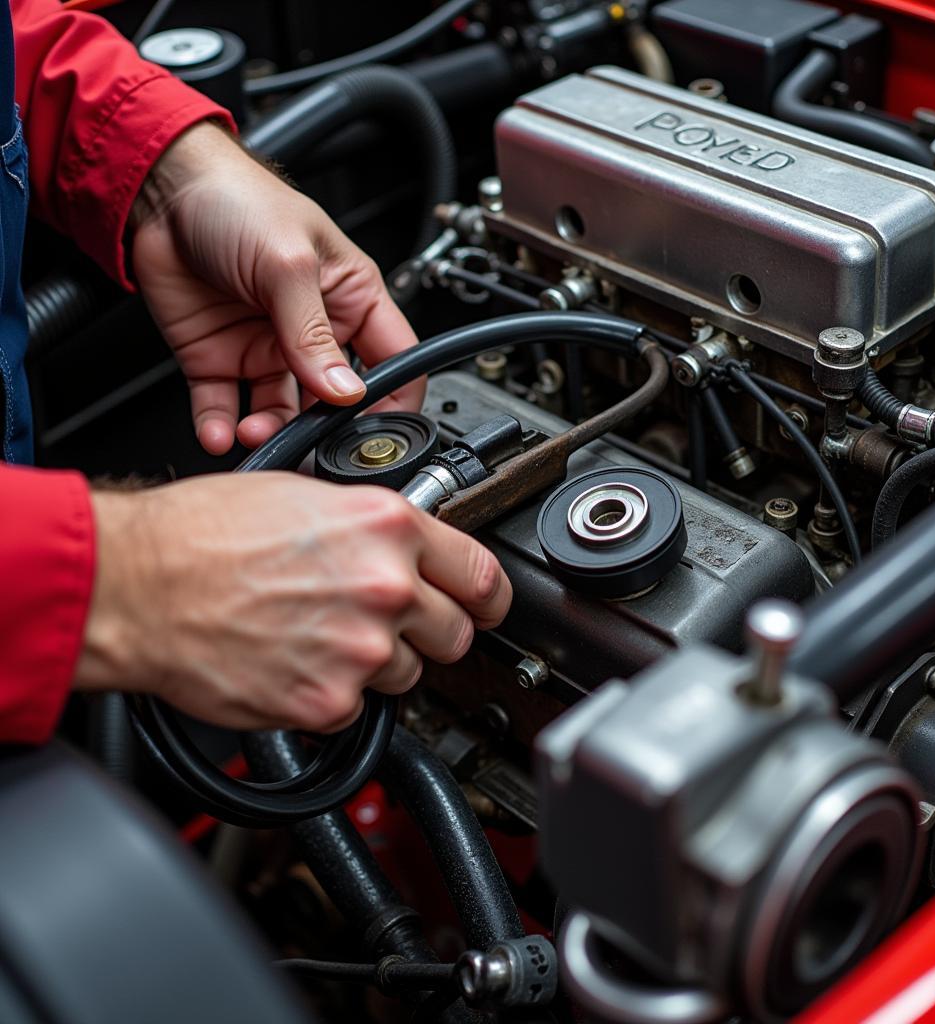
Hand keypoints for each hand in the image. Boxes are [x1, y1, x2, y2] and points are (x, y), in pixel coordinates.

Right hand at [77, 476, 511, 731]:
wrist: (137, 584)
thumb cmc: (202, 533)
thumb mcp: (307, 496)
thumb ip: (375, 528)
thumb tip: (409, 549)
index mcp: (388, 527)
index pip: (484, 574)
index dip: (487, 596)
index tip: (484, 606)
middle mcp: (386, 586)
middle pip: (456, 634)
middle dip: (427, 632)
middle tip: (385, 622)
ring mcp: (361, 649)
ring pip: (407, 675)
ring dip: (375, 663)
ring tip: (320, 635)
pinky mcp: (328, 702)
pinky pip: (356, 709)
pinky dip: (332, 695)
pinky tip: (294, 661)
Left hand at [130, 122, 422, 455]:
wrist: (160, 186)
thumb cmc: (237, 199)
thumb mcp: (289, 263)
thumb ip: (314, 333)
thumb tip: (343, 390)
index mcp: (352, 300)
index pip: (395, 362)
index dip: (395, 401)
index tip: (379, 433)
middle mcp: (313, 331)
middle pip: (333, 401)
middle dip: (321, 429)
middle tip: (309, 443)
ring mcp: (266, 348)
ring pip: (279, 413)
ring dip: (269, 431)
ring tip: (254, 432)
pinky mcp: (219, 359)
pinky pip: (224, 407)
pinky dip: (220, 428)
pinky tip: (220, 433)